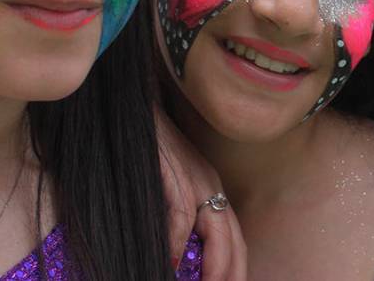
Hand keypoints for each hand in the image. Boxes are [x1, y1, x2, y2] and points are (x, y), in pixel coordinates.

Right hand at [157, 107, 246, 280]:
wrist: (138, 109)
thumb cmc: (148, 148)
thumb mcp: (170, 182)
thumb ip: (179, 213)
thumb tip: (175, 251)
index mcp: (213, 188)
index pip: (234, 238)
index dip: (235, 267)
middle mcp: (212, 186)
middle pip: (233, 243)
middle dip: (231, 275)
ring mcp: (197, 182)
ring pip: (216, 236)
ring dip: (211, 270)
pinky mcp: (177, 178)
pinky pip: (182, 220)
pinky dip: (177, 247)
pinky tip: (171, 265)